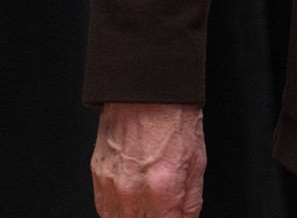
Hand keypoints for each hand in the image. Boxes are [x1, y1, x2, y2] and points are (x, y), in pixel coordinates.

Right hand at [92, 102, 204, 217]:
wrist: (147, 92)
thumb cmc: (174, 120)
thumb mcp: (197, 161)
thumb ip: (190, 201)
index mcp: (161, 187)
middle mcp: (131, 190)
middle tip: (165, 209)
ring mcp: (110, 185)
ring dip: (136, 217)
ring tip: (150, 207)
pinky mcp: (97, 177)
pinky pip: (104, 208)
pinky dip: (118, 211)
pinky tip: (132, 203)